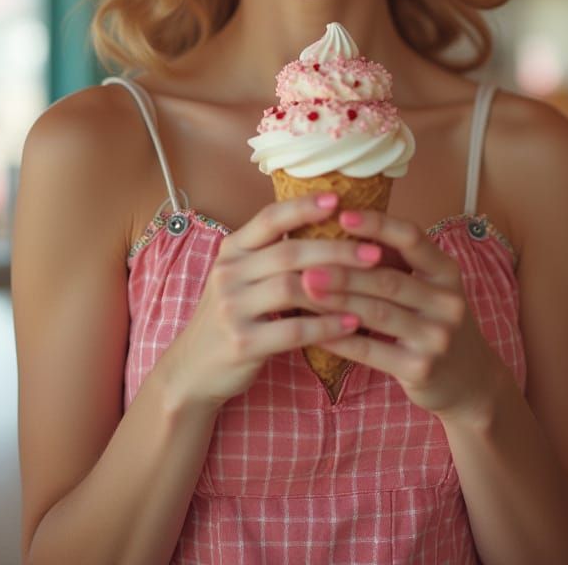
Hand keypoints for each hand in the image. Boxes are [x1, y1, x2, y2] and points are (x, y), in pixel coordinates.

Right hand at [158, 193, 382, 409]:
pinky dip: (326, 325)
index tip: (338, 199)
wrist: (193, 369)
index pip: (269, 218)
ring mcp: (231, 308)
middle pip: (289, 252)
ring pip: (292, 287)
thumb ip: (274, 255)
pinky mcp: (241, 342)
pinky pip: (293, 329)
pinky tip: (351, 324)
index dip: (303, 207)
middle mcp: (228, 273)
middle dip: (336, 249)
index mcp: (231, 250)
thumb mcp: (242, 277)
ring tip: (370, 286)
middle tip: (374, 251)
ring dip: (337, 287)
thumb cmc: (233, 316)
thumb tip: (331, 228)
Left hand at [304, 209, 506, 423]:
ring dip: (336, 300)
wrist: (469, 381)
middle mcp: (447, 302)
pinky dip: (339, 338)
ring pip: (377, 313)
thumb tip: (341, 227)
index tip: (342, 215)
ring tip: (304, 290)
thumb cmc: (433, 321)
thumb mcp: (428, 286)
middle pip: (387, 279)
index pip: (412, 239)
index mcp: (447, 271)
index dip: (377, 225)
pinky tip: (314, 329)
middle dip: (343, 270)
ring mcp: (436, 337)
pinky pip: (371, 350)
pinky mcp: (420, 369)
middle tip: (304, 263)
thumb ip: (395, 261)